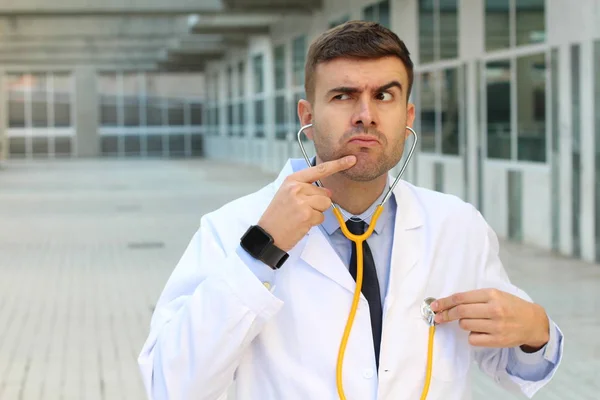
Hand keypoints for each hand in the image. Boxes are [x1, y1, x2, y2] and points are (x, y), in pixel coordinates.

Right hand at [257, 155, 356, 251]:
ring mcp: (302, 201)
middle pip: (324, 192)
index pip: (319, 169)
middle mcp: (297, 188)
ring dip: (317, 213)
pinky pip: (321, 217)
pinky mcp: (306, 214)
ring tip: (301, 217)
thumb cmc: (278, 215)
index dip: (337, 164)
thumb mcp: (287, 195)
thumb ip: (307, 189)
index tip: (351, 160)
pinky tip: (301, 224)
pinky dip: (314, 222)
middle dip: (318, 203)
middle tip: (300, 210)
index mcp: (292, 180)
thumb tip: (328, 192)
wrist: (268, 235)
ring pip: (325, 204)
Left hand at [430, 289, 549, 350]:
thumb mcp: (496, 295)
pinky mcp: (497, 340)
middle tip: (439, 317)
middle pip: (460, 312)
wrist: (533, 322)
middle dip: (446, 314)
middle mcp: (493, 309)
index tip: (434, 306)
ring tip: (472, 322)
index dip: (445, 302)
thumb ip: (475, 298)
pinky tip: (479, 332)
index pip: (461, 298)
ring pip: (465, 325)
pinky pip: (473, 339)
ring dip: (462, 324)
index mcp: (491, 294)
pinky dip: (472, 336)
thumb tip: (449, 303)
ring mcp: (496, 326)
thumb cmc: (511, 306)